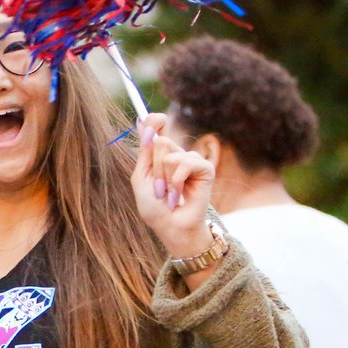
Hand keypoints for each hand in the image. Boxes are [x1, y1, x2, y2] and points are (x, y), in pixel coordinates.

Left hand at [131, 113, 215, 258]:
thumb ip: (144, 151)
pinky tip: (178, 196)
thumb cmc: (154, 207)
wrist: (170, 227)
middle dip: (155, 168)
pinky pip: (186, 162)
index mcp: (159, 154)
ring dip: (164, 178)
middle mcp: (176, 154)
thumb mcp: (141, 177)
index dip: (153, 120)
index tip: (152, 125)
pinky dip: (177, 180)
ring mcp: (191, 161)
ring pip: (171, 153)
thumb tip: (141, 120)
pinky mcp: (205, 169)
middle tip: (158, 189)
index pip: (157, 125)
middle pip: (161, 141)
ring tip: (168, 195)